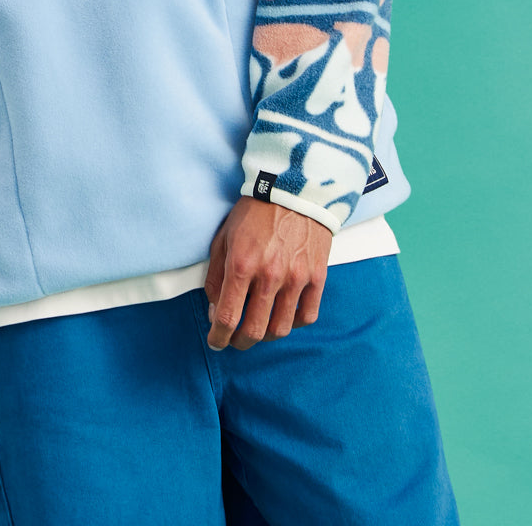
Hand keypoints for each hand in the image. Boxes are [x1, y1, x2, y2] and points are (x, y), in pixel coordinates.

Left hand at [204, 197, 331, 350]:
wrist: (293, 190)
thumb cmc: (254, 212)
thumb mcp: (224, 237)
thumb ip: (216, 275)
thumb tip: (214, 309)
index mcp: (241, 264)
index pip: (227, 316)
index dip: (218, 336)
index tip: (215, 341)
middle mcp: (269, 275)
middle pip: (253, 330)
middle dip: (239, 342)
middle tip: (234, 340)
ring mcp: (296, 278)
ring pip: (280, 328)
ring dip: (265, 336)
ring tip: (257, 329)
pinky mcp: (316, 277)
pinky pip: (307, 316)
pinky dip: (293, 323)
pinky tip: (283, 316)